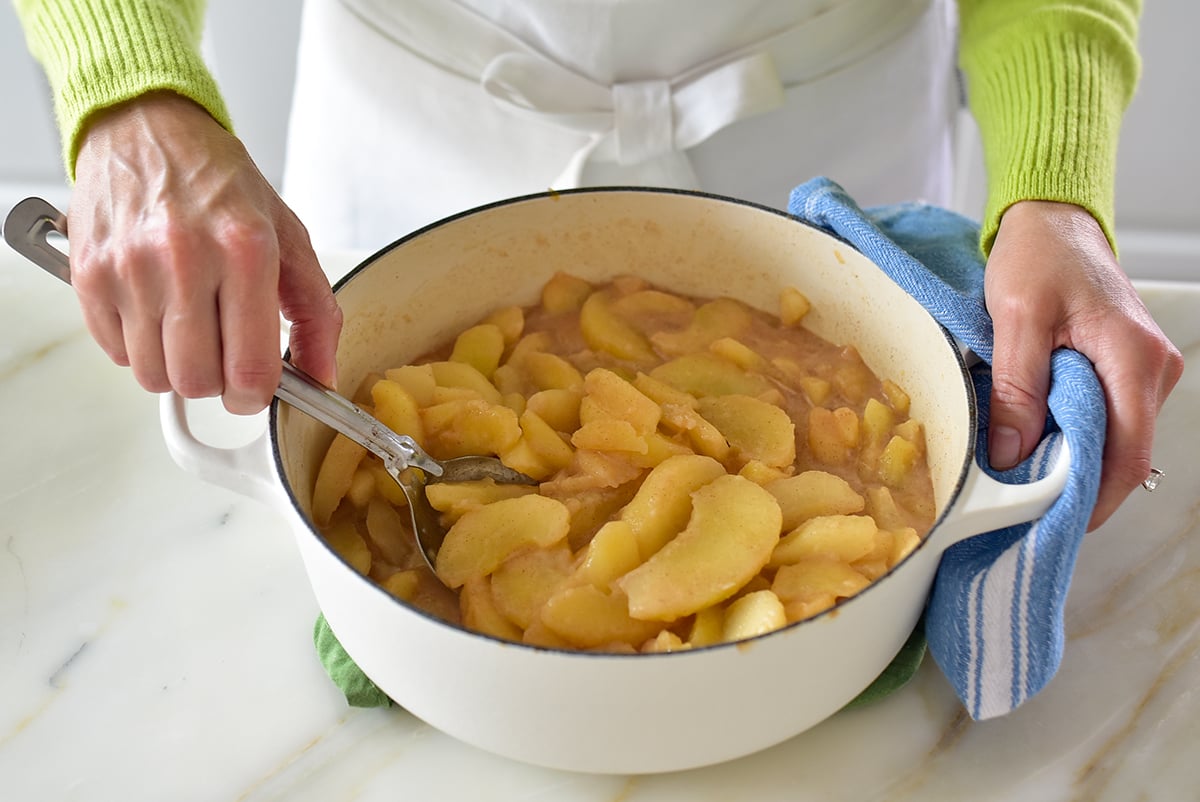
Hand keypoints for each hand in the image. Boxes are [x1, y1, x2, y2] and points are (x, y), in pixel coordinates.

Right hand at [69, 91, 341, 413]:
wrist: (146, 127)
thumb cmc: (220, 182)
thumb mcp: (288, 236)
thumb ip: (315, 312)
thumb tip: (322, 376)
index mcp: (245, 250)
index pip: (249, 369)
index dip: (255, 396)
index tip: (257, 390)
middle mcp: (184, 258)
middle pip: (196, 381)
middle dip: (216, 382)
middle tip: (223, 354)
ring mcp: (130, 267)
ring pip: (152, 375)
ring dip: (175, 367)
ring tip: (189, 327)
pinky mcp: (88, 273)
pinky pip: (115, 352)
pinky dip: (138, 346)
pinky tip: (155, 310)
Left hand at [984, 200, 1183, 529]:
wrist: (1052, 219)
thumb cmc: (1037, 257)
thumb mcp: (1016, 319)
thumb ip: (1016, 389)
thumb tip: (1011, 455)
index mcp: (1135, 360)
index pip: (1126, 456)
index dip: (1090, 500)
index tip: (1047, 525)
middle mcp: (1153, 370)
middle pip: (1121, 454)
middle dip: (1074, 486)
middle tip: (1022, 511)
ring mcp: (1143, 371)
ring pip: (1112, 439)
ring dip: (1069, 462)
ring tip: (1019, 482)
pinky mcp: (1125, 369)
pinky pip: (1104, 418)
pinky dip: (1070, 437)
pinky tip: (1033, 446)